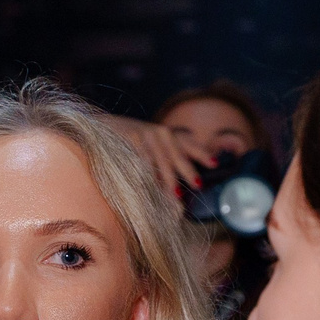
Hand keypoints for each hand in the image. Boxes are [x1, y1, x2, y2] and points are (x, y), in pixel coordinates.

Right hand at [102, 115, 220, 198]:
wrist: (104, 125)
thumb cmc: (131, 139)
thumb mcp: (152, 141)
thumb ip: (169, 153)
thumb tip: (187, 179)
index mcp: (168, 134)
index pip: (189, 144)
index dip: (202, 154)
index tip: (215, 164)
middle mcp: (160, 132)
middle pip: (178, 155)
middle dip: (188, 171)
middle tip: (197, 185)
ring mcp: (146, 135)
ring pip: (161, 161)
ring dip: (169, 180)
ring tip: (177, 194)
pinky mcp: (132, 138)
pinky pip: (143, 160)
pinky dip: (149, 175)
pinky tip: (154, 186)